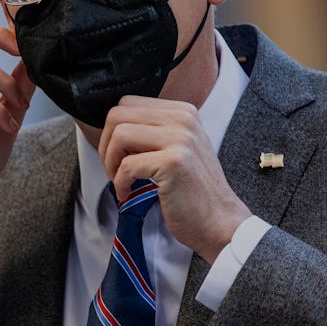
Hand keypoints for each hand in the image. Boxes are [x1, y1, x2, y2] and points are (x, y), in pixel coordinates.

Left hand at [98, 97, 251, 263]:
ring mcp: (180, 139)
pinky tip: (127, 194)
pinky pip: (126, 165)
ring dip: (110, 162)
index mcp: (183, 112)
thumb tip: (113, 128)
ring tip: (120, 181)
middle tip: (114, 170)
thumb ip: (154, 131)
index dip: (113, 131)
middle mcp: (183, 119)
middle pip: (118, 115)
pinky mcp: (173, 163)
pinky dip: (119, 183)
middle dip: (106, 145)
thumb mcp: (180, 148)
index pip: (128, 104)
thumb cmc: (193, 191)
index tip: (119, 156)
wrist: (219, 221)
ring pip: (119, 135)